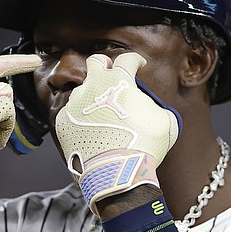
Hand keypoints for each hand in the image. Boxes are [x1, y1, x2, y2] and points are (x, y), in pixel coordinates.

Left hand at [55, 52, 179, 214]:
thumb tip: (153, 108)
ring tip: (104, 112)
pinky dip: (82, 117)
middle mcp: (94, 85)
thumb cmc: (145, 147)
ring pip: (83, 89)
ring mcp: (76, 103)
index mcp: (120, 80)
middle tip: (113, 74)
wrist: (117, 173)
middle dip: (106, 64)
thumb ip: (157, 107)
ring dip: (94, 95)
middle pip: (96, 61)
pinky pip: (72, 113)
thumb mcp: (167, 123)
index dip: (136, 60)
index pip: (127, 58)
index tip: (138, 65)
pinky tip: (92, 129)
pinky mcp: (64, 121)